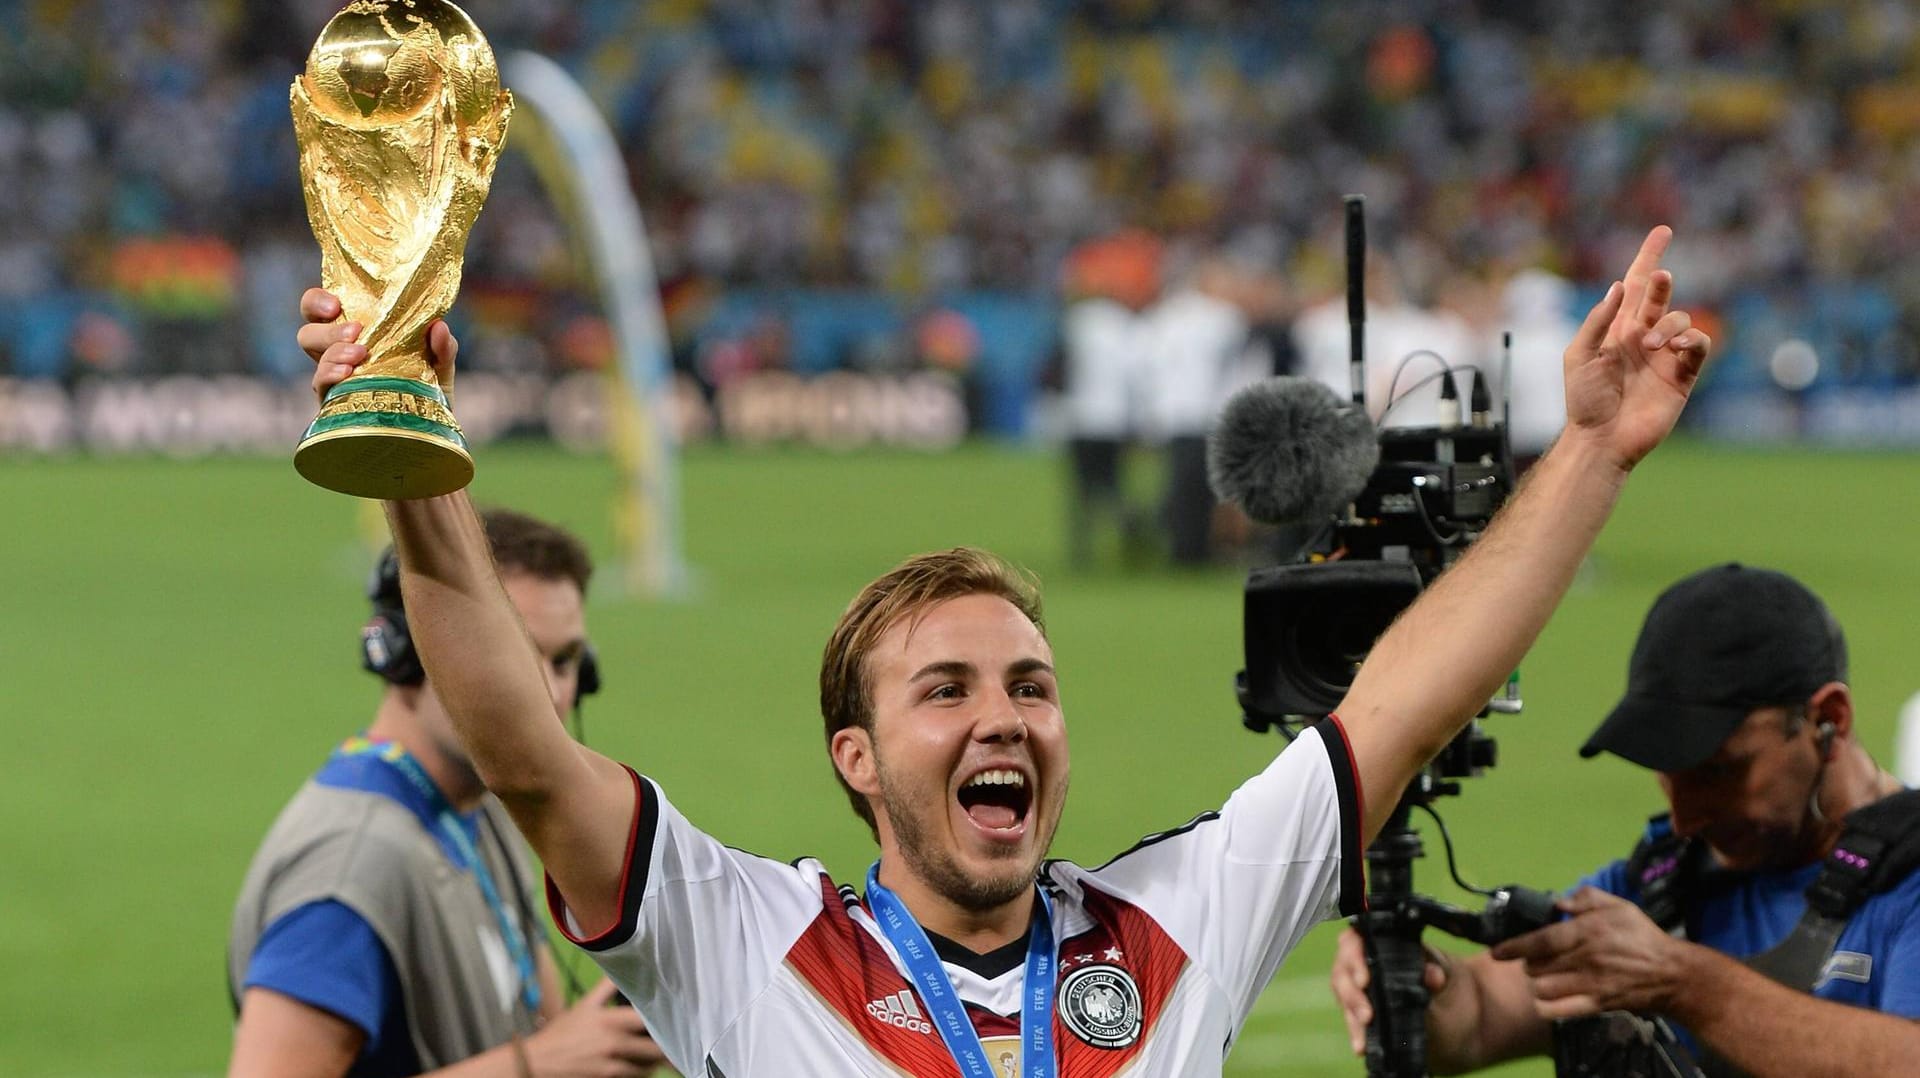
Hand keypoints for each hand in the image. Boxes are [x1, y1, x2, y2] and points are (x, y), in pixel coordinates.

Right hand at [296, 288, 459, 405]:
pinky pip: (319, 384)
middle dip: (326, 327)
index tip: (336, 304)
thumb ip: (443, 344)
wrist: (432, 428)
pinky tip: (347, 374)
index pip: (321, 308)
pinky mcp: (334, 402)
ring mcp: (334, 377)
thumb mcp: (440, 362)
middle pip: (309, 331)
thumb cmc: (429, 386)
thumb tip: (439, 327)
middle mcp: (338, 351)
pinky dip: (329, 374)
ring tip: (359, 354)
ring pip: (312, 356)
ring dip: (333, 350)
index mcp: (356, 331)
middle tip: (355, 330)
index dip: (318, 301)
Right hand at [523, 979, 666, 1076]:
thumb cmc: (560, 1035)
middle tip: (674, 1042)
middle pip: (655, 1046)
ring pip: (648, 1065)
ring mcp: (612, 1065)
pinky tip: (641, 1066)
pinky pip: (635, 1077)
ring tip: (660, 1055)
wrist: (538, 1063)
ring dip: (655, 1061)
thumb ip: (605, 988)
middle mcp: (614, 1042)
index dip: (665, 1020)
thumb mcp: (582, 1007)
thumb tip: (619, 963)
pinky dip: (641, 1072)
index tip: (674, 1018)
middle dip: (665, 1045)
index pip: (649, 1019)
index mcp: (610, 1020)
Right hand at [1328, 927, 1452, 1056]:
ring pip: (1343, 997)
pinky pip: (1350, 1017)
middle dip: (1352, 996)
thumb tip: (1433, 976)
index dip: (1354, 958)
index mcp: (1374, 941)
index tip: (1364, 980)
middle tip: (1367, 1015)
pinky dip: (1355, 1032)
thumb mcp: (1439, 969)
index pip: (1353, 941)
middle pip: (1342, 973)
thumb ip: (1435, 970)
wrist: (1441, 996)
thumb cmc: (1432, 971)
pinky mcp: (1356, 1006)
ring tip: (1362, 1039)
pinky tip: (1360, 1047)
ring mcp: (1354, 984)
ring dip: (1352, 1017)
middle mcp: (1357, 960)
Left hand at [1489, 886, 1682, 1019]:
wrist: (1671, 974)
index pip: (1541, 941)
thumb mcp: (1619, 906)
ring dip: (1536, 984)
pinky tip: (1547, 999)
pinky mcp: (1596, 1004)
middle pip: (1536, 966)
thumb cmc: (1642, 936)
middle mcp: (1584, 958)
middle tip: (1535, 959)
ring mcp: (1590, 984)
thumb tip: (1558, 902)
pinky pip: (1559, 1011)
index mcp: (1587, 932)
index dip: (1514, 947)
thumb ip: (1586, 898)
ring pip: (1543, 988)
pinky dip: (1546, 1007)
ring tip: (1543, 977)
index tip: (1496, 952)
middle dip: (1529, 963)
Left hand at [1559, 226, 1711, 471]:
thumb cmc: (1584, 401)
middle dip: (1661, 283)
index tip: (1663, 231)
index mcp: (1616, 329)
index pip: (1633, 286)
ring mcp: (1664, 355)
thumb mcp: (1578, 355)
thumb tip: (1617, 286)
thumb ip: (1598, 321)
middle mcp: (1642, 337)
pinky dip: (1692, 340)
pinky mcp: (1682, 375)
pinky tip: (1676, 348)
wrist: (1601, 438)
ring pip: (1681, 320)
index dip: (1648, 258)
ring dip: (1669, 324)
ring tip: (1651, 344)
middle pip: (1659, 296)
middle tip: (1660, 276)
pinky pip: (1698, 346)